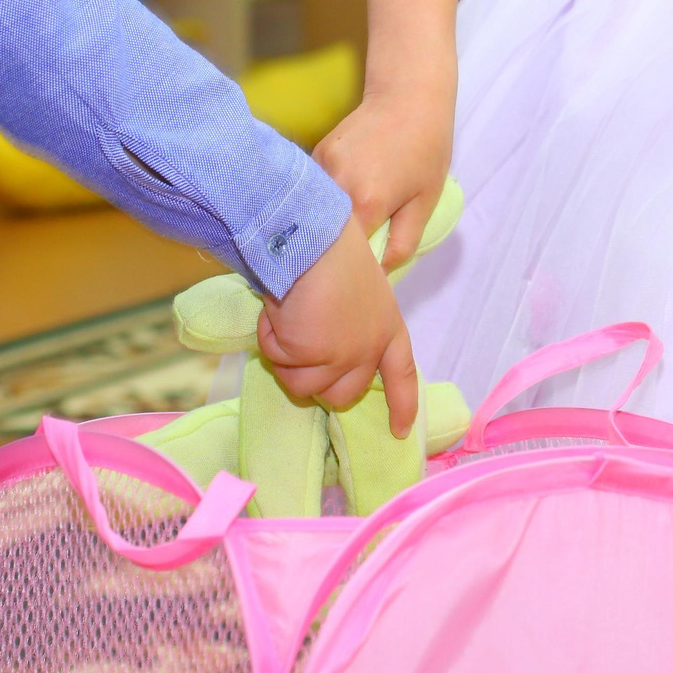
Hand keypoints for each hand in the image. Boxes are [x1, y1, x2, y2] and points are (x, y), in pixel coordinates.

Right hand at [256, 219, 418, 435]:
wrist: (314, 241)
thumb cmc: (330, 254)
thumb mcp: (355, 296)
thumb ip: (349, 327)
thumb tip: (319, 351)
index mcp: (388, 328)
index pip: (401, 375)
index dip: (401, 405)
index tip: (400, 431)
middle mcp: (371, 349)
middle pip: (340, 395)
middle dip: (312, 378)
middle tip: (299, 342)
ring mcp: (345, 357)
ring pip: (302, 386)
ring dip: (285, 356)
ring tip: (290, 315)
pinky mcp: (315, 357)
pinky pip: (278, 365)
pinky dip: (270, 341)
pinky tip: (280, 312)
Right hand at [316, 90, 451, 270]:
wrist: (410, 96)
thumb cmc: (426, 150)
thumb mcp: (424, 201)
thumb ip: (402, 242)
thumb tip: (381, 273)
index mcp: (365, 203)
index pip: (344, 254)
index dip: (349, 269)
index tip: (355, 278)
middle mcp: (335, 186)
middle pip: (324, 234)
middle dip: (333, 250)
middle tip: (348, 258)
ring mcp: (320, 168)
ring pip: (315, 212)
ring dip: (326, 225)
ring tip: (345, 230)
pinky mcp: (316, 154)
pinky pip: (314, 191)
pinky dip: (323, 202)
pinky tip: (341, 200)